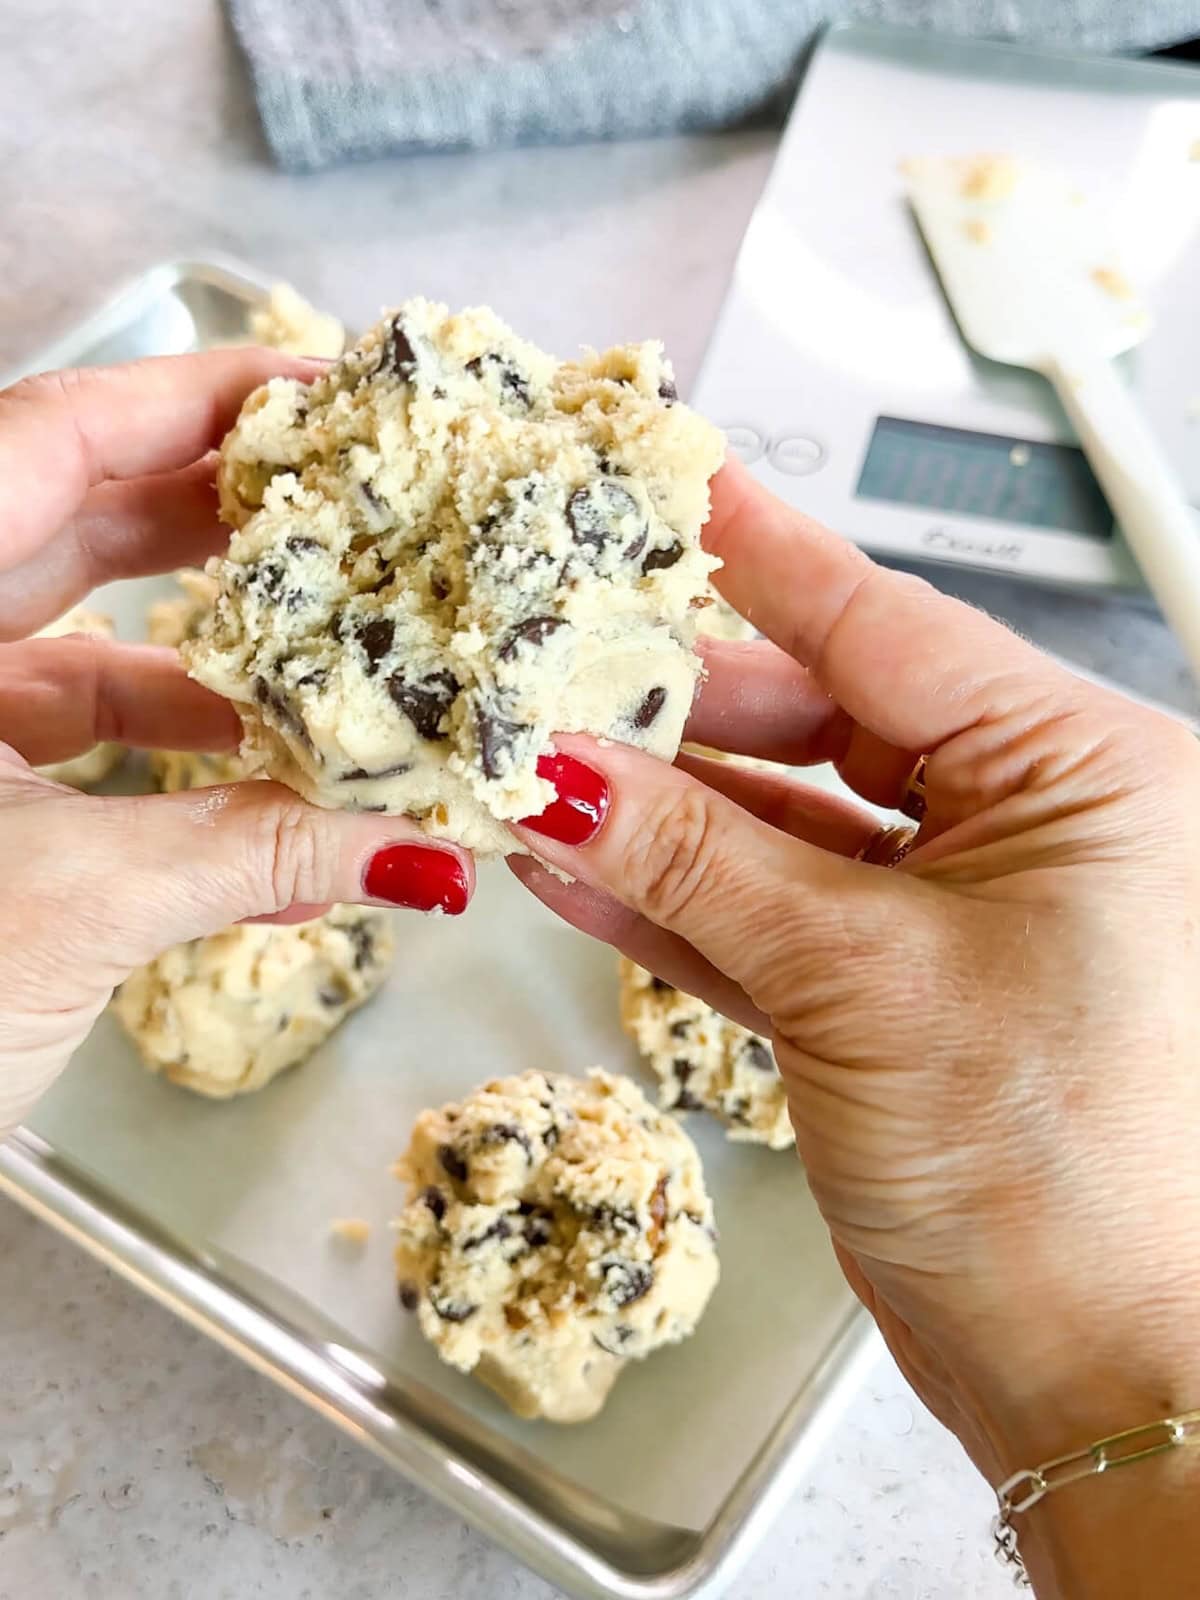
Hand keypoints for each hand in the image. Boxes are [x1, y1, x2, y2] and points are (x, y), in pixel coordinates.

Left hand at [0, 354, 473, 1133]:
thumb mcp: (71, 905)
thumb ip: (252, 857)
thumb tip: (418, 853)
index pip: (52, 438)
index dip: (192, 401)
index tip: (315, 392)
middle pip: (74, 519)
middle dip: (223, 518)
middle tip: (350, 510)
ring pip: (81, 636)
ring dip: (212, 660)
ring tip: (333, 670)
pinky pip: (68, 732)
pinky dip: (166, 754)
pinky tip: (267, 795)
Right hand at [510, 458, 1199, 1594]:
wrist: (1087, 1375)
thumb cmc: (1054, 1180)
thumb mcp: (856, 984)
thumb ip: (699, 864)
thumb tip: (565, 773)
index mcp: (1086, 776)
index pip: (893, 630)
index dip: (768, 562)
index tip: (676, 489)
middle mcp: (1035, 825)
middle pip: (829, 722)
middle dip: (684, 715)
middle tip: (559, 678)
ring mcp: (962, 909)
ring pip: (789, 826)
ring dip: (665, 816)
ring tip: (540, 777)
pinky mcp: (898, 989)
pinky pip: (778, 914)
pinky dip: (685, 900)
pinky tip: (583, 867)